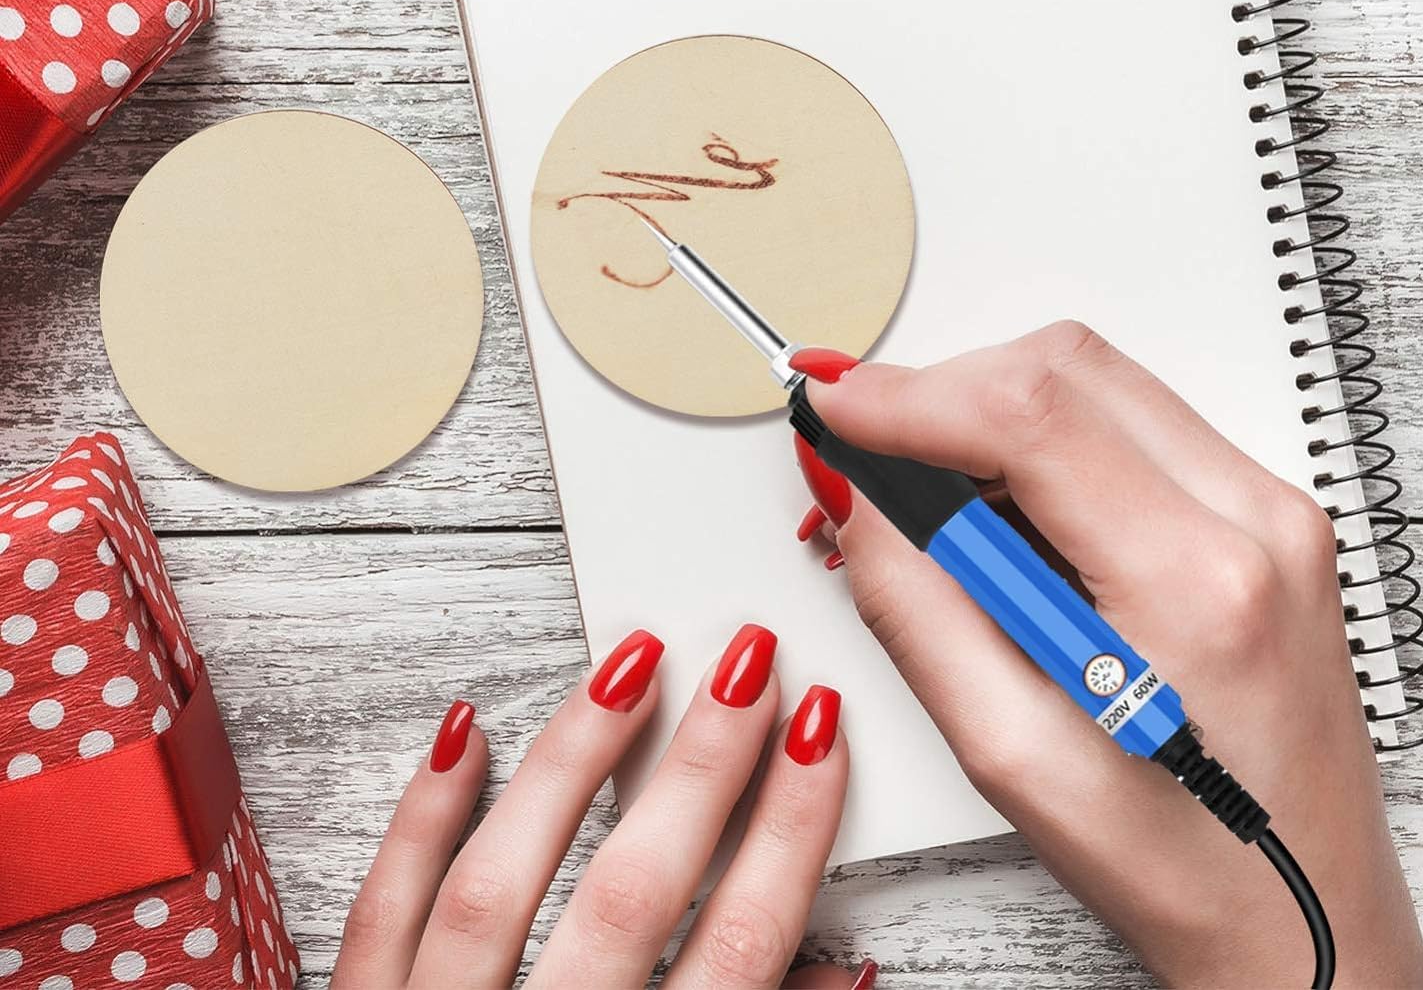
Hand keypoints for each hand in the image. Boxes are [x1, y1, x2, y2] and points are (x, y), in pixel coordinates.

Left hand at [332, 624, 874, 989]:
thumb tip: (845, 978)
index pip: (738, 959)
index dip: (788, 838)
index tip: (821, 738)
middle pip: (631, 898)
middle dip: (701, 769)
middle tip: (748, 663)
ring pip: (500, 879)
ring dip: (573, 760)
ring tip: (631, 661)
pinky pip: (380, 909)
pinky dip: (421, 816)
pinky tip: (463, 728)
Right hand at [793, 324, 1422, 988]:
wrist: (1305, 914)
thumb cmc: (1184, 864)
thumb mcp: (1011, 754)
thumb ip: (914, 605)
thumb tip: (854, 496)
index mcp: (1197, 584)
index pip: (1029, 414)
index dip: (909, 394)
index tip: (837, 407)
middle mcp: (1254, 520)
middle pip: (1064, 366)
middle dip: (946, 391)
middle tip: (875, 456)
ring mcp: (1272, 507)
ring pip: (1097, 378)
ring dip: (993, 411)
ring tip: (941, 503)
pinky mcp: (1266, 510)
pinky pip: (1133, 419)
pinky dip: (1047, 436)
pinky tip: (1011, 514)